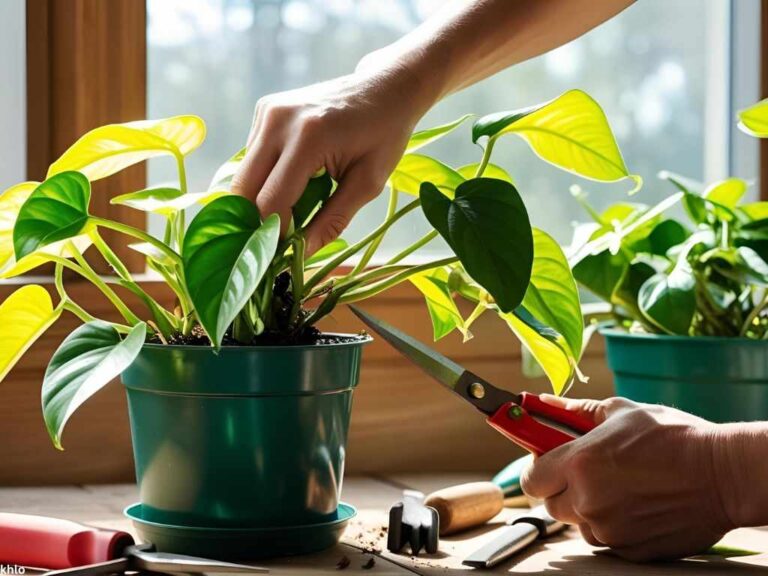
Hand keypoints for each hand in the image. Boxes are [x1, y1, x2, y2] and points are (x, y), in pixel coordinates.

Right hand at [232, 65, 435, 254]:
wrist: (386, 87)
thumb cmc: (385, 135)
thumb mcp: (367, 183)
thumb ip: (332, 220)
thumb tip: (300, 255)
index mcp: (308, 138)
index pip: (272, 202)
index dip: (273, 236)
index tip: (282, 258)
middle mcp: (278, 120)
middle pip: (244, 190)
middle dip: (257, 222)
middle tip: (278, 244)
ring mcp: (267, 111)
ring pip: (244, 176)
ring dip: (260, 200)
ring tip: (293, 211)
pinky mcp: (264, 110)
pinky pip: (252, 158)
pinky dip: (265, 178)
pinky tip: (293, 180)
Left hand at [521, 396, 733, 561]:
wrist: (724, 475)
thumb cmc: (674, 437)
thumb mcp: (622, 412)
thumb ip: (576, 411)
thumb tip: (543, 402)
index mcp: (580, 463)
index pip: (531, 478)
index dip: (537, 470)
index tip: (547, 463)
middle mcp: (588, 500)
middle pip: (551, 504)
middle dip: (562, 489)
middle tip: (586, 473)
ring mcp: (608, 529)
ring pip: (578, 524)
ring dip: (588, 509)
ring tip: (619, 488)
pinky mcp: (629, 550)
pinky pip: (605, 539)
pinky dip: (613, 526)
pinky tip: (635, 505)